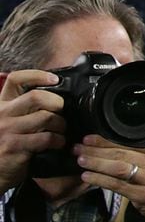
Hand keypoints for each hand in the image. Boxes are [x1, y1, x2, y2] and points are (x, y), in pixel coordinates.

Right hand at [0, 69, 66, 188]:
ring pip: (46, 117)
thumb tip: (52, 99)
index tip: (55, 79)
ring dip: (61, 124)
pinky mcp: (15, 146)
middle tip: (62, 112)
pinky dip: (58, 140)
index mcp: (1, 105)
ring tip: (61, 131)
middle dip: (57, 103)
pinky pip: (46, 138)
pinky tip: (58, 144)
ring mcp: (8, 130)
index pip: (16, 79)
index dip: (38, 75)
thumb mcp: (7, 122)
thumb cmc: (4, 146)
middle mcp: (2, 114)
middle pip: (36, 97)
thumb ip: (22, 110)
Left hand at [76, 136, 144, 221]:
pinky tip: (88, 177)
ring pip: (118, 167)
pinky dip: (100, 180)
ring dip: (96, 163)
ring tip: (80, 160)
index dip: (107, 139)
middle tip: (78, 148)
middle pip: (122, 152)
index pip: (131, 141)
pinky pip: (117, 185)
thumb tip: (111, 144)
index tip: (88, 138)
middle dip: (96, 150)